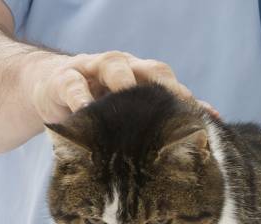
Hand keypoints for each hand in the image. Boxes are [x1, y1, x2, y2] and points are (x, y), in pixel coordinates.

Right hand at [22, 50, 218, 123]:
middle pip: (151, 71)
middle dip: (166, 88)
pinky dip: (80, 96)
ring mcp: (93, 69)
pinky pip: (73, 83)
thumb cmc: (99, 103)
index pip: (170, 83)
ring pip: (114, 67)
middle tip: (177, 110)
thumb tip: (212, 118)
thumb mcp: (130, 109)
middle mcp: (124, 68)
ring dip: (125, 83)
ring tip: (132, 102)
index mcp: (143, 77)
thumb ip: (166, 113)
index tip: (203, 120)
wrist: (48, 88)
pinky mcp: (63, 78)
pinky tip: (86, 111)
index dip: (186, 99)